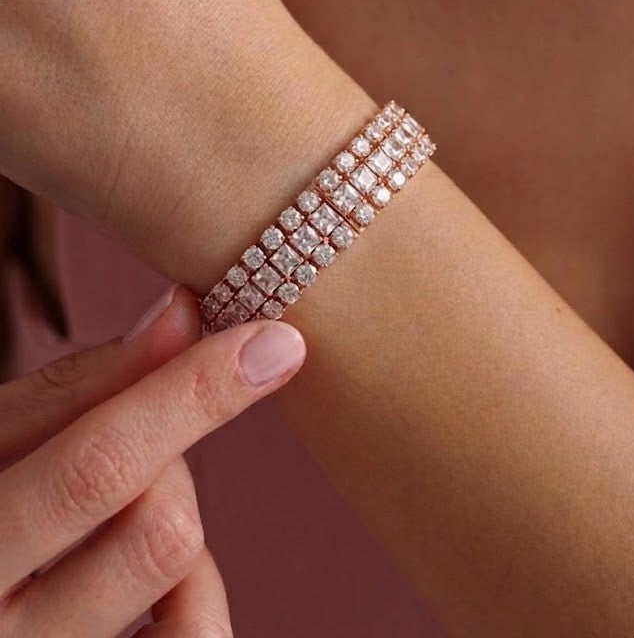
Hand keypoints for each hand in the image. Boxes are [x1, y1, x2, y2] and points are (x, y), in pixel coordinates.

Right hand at [0, 285, 305, 636]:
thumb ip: (77, 387)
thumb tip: (181, 313)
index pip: (98, 466)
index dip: (193, 394)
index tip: (271, 341)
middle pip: (162, 529)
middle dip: (175, 454)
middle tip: (144, 434)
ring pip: (186, 576)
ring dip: (176, 514)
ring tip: (123, 505)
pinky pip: (198, 635)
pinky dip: (194, 585)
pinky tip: (149, 568)